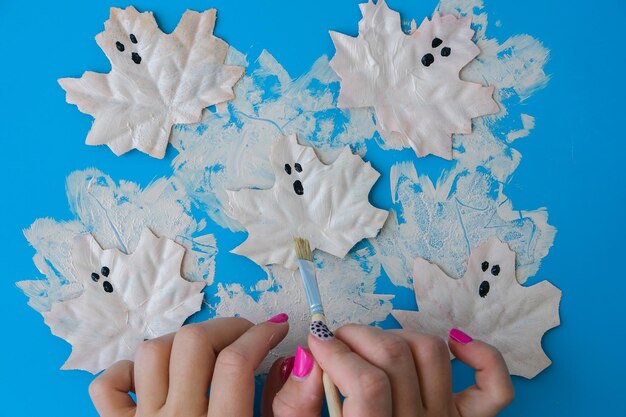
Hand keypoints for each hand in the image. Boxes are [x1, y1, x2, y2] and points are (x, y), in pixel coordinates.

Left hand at [89, 315, 294, 416]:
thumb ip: (291, 410)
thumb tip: (299, 361)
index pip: (237, 362)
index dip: (262, 335)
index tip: (277, 328)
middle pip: (193, 344)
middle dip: (227, 327)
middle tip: (247, 335)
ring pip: (151, 353)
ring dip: (182, 343)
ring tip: (206, 353)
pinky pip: (107, 386)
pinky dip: (126, 371)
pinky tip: (154, 379)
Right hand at [306, 323, 513, 416]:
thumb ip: (296, 407)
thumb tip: (306, 358)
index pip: (366, 384)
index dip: (335, 352)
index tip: (317, 341)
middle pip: (394, 358)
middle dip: (357, 337)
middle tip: (337, 341)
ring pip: (431, 353)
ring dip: (397, 336)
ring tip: (372, 345)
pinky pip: (493, 387)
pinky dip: (481, 355)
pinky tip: (455, 343)